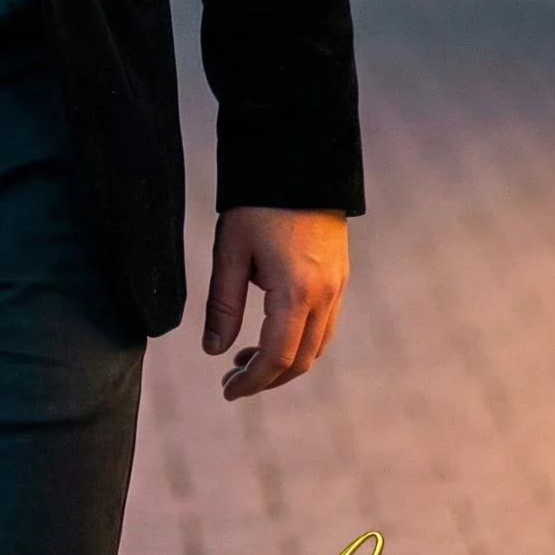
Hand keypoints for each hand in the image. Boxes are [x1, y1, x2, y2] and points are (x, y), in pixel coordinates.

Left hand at [201, 205, 348, 399]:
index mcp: (296, 292)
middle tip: (232, 381)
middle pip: (302, 360)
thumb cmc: (257, 205)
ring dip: (285, 362)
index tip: (227, 391)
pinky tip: (272, 334)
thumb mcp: (230, 252)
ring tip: (245, 359)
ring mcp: (338, 287)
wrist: (298, 163)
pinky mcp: (340, 277)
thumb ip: (222, 305)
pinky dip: (300, 341)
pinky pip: (325, 325)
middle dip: (267, 378)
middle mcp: (325, 296)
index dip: (252, 381)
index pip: (277, 357)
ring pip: (317, 346)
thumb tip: (214, 351)